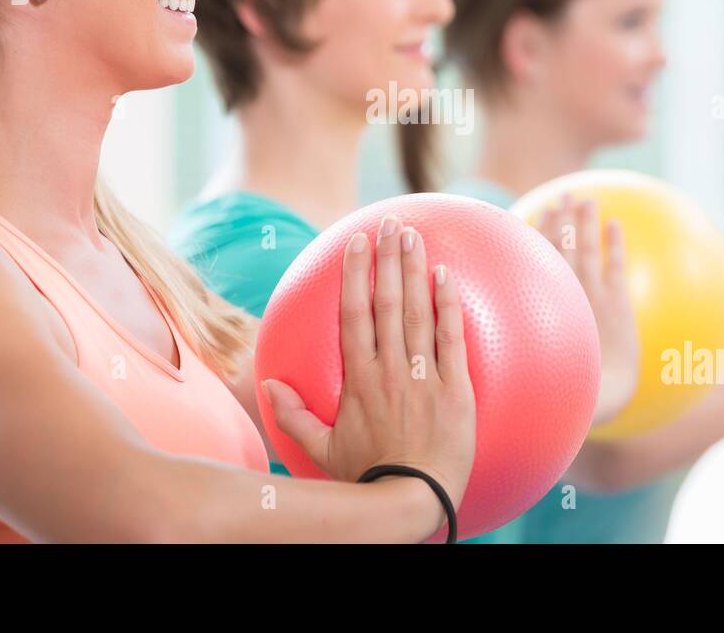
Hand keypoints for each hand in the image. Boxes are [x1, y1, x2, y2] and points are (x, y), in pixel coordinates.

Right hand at [263, 215, 476, 533]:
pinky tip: (447, 276)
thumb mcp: (322, 450)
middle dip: (389, 258)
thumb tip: (268, 384)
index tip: (358, 242)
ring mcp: (424, 377)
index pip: (354, 314)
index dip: (355, 274)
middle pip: (387, 302)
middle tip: (392, 222)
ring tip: (415, 235)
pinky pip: (452, 339)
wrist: (413, 501)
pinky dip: (449, 305)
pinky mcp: (455, 389)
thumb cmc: (368, 476)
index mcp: (359, 379)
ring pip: (418, 312)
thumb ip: (294, 415)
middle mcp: (390, 369)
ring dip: (415, 269)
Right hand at [536, 194, 638, 425]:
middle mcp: (564, 289)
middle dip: (562, 218)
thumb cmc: (565, 383)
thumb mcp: (535, 359)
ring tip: (587, 199)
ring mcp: (591, 292)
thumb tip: (489, 344)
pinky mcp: (616, 302)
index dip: (539, 232)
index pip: (538, 257)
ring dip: (585, 221)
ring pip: (587, 247)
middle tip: (563, 195)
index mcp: (543, 299)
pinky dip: (616, 243)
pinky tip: (617, 224)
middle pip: (561, 244)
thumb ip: (517, 341)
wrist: (601, 391)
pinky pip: (615, 266)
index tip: (539, 211)